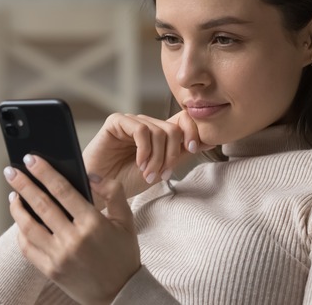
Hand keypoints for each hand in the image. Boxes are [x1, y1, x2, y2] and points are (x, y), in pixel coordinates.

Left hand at [5, 155, 139, 304]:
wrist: (119, 293)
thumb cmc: (123, 254)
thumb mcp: (126, 220)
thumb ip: (113, 192)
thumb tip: (90, 175)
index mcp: (93, 223)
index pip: (62, 190)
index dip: (44, 172)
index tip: (31, 159)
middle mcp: (73, 239)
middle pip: (41, 205)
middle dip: (23, 184)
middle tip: (11, 170)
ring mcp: (59, 256)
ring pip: (28, 227)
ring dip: (17, 208)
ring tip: (13, 194)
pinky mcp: (50, 270)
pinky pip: (27, 248)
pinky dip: (21, 232)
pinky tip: (21, 221)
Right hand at [81, 111, 213, 198]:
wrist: (101, 191)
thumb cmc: (127, 181)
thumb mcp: (161, 168)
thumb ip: (181, 153)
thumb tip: (210, 140)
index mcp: (158, 133)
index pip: (184, 120)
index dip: (193, 131)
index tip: (193, 149)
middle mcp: (146, 124)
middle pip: (173, 129)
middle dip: (171, 155)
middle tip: (162, 174)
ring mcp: (131, 122)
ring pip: (158, 131)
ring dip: (157, 157)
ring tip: (148, 173)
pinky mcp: (116, 122)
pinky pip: (141, 130)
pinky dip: (145, 150)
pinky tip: (139, 163)